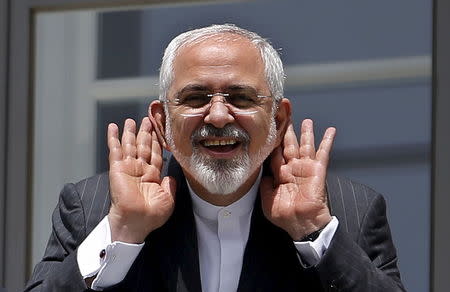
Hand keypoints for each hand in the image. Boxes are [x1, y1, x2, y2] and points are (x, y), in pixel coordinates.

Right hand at [107, 118, 175, 242]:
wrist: (135, 223)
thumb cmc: (150, 217)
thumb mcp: (168, 200)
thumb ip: (170, 186)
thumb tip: (171, 177)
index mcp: (152, 176)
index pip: (156, 154)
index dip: (157, 142)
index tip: (158, 131)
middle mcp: (140, 170)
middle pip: (144, 146)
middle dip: (145, 133)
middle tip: (147, 119)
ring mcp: (128, 168)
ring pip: (130, 145)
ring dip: (130, 132)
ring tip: (131, 120)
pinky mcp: (117, 169)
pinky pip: (115, 150)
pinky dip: (114, 138)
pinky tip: (113, 127)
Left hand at [260, 119, 335, 240]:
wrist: (301, 224)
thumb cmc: (284, 215)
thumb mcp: (267, 199)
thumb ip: (264, 183)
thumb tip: (262, 172)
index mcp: (280, 174)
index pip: (275, 152)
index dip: (273, 141)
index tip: (269, 128)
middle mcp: (293, 168)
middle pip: (289, 144)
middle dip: (288, 130)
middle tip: (285, 117)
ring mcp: (305, 168)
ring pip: (305, 145)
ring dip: (306, 132)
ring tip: (306, 120)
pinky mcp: (317, 170)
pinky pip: (323, 152)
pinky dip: (327, 141)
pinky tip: (330, 130)